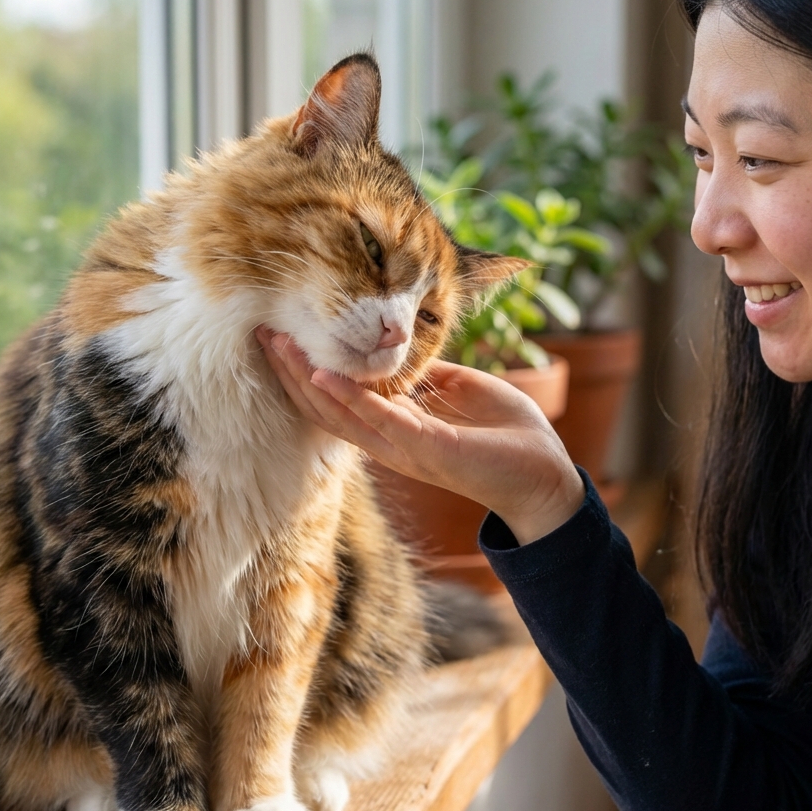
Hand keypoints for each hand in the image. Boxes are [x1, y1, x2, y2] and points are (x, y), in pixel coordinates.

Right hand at [258, 328, 584, 545]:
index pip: (339, 402)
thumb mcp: (463, 393)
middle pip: (326, 409)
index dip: (307, 371)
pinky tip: (324, 373)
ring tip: (279, 347)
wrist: (548, 475)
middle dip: (291, 372)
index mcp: (397, 430)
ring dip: (307, 380)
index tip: (283, 336)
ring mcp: (405, 449)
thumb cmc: (509, 437)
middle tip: (262, 335)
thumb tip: (405, 353)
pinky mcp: (429, 449)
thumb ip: (429, 378)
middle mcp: (391, 443)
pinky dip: (351, 397)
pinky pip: (381, 420)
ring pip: (341, 415)